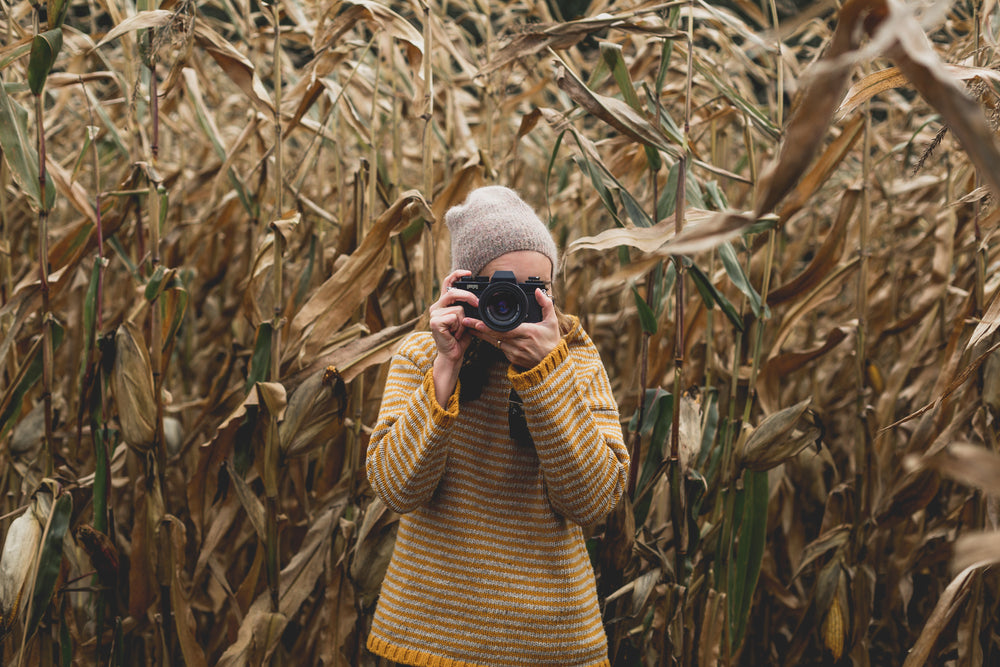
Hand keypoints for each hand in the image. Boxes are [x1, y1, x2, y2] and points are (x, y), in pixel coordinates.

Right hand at [429, 270, 477, 404]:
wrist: (453, 355)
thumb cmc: (459, 338)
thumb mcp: (467, 319)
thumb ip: (468, 308)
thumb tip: (478, 300)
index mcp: (443, 304)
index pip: (448, 282)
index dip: (457, 274)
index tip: (468, 272)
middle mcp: (436, 306)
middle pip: (453, 291)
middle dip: (468, 297)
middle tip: (477, 304)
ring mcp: (434, 313)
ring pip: (458, 308)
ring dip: (464, 321)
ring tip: (458, 331)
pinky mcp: (435, 321)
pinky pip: (455, 317)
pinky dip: (460, 327)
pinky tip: (454, 334)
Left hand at [470, 288, 560, 370]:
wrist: (552, 364)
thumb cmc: (552, 342)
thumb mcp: (552, 322)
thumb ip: (546, 304)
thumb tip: (540, 291)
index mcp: (528, 333)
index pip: (505, 330)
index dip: (490, 327)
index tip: (479, 322)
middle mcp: (518, 344)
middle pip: (495, 336)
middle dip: (479, 329)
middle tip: (466, 321)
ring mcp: (514, 352)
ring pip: (494, 342)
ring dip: (481, 335)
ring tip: (469, 326)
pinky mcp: (511, 358)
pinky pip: (498, 347)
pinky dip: (489, 341)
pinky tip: (481, 334)